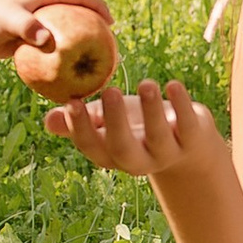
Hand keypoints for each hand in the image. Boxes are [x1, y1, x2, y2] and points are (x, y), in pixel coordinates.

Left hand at [0, 0, 112, 59]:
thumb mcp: (9, 20)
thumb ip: (27, 28)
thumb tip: (48, 42)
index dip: (98, 6)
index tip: (110, 23)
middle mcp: (48, 8)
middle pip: (80, 14)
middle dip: (97, 26)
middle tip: (110, 45)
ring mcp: (41, 23)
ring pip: (68, 33)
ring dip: (83, 44)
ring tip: (96, 63)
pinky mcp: (33, 38)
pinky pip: (53, 48)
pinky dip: (63, 59)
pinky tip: (70, 78)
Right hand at [45, 77, 226, 190]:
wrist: (187, 143)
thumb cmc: (138, 125)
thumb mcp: (109, 121)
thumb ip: (83, 120)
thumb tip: (49, 121)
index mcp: (112, 154)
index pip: (93, 146)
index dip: (81, 128)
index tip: (72, 102)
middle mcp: (138, 159)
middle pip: (123, 149)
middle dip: (115, 122)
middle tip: (109, 91)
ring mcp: (166, 152)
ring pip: (158, 138)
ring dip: (152, 109)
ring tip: (146, 83)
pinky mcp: (192, 140)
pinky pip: (187, 125)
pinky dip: (181, 105)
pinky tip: (174, 84)